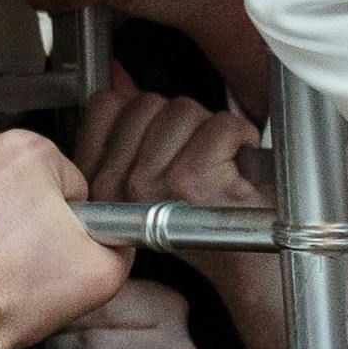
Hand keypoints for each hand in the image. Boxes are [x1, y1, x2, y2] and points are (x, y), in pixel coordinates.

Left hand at [0, 121, 121, 348]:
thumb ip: (119, 239)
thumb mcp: (100, 275)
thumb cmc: (1, 302)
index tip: (39, 235)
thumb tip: (115, 231)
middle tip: (0, 246)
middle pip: (0, 167)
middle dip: (4, 200)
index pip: (55, 172)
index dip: (53, 210)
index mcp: (24, 153)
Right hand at [67, 82, 262, 212]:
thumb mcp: (150, 176)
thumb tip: (120, 73)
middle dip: (182, 124)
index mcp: (96, 184)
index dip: (145, 114)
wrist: (252, 274)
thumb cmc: (206, 226)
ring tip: (218, 167)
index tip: (164, 144)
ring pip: (184, 110)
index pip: (106, 105)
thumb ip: (127, 125)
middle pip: (149, 103)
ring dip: (212, 132)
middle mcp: (115, 188)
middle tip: (198, 162)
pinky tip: (240, 168)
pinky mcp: (193, 182)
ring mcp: (151, 186)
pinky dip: (242, 139)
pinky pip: (220, 125)